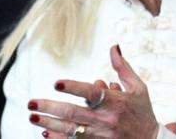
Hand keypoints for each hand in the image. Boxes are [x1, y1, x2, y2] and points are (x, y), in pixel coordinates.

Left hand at [27, 45, 175, 137]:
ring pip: (70, 130)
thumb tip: (113, 47)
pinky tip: (46, 133)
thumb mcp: (138, 88)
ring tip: (32, 117)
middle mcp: (106, 120)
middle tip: (31, 103)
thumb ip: (123, 67)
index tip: (56, 83)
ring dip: (49, 124)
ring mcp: (101, 136)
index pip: (91, 93)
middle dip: (50, 108)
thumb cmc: (144, 113)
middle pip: (73, 114)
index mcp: (115, 102)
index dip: (73, 88)